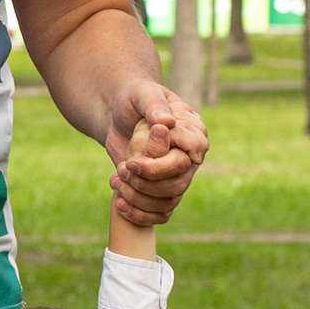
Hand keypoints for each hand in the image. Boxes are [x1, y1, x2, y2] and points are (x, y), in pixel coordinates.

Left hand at [107, 78, 207, 227]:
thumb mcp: (141, 94)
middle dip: (146, 180)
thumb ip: (154, 105)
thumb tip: (166, 123)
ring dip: (138, 196)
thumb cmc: (133, 101)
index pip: (193, 153)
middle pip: (179, 182)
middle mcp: (190, 158)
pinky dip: (139, 214)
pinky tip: (118, 203)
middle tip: (122, 168)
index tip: (133, 161)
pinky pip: (161, 214)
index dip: (162, 163)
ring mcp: (178, 177)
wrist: (118, 119)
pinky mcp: (163, 192)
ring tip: (115, 179)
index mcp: (194, 131)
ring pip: (169, 200)